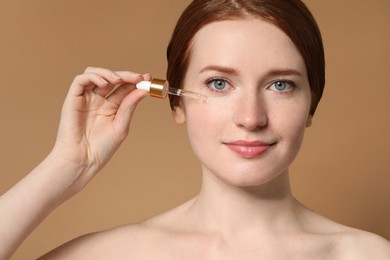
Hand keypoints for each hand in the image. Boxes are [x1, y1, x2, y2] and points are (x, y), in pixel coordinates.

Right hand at [50, 67, 149, 184]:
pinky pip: (80, 80)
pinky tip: (106, 83)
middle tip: (139, 77)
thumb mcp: (121, 126)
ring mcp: (85, 98)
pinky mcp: (73, 99)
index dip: (135, 81)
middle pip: (112, 78)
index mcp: (111, 106)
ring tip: (120, 80)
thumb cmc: (101, 148)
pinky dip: (93, 76)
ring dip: (109, 72)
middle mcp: (98, 99)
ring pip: (95, 73)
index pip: (124, 88)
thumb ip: (129, 106)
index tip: (148, 78)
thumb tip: (143, 90)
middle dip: (126, 75)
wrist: (82, 160)